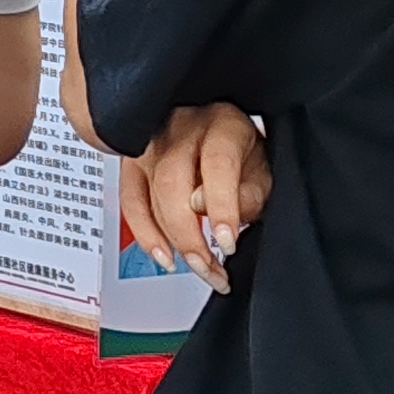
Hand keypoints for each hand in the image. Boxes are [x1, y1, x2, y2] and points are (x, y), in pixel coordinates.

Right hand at [117, 101, 271, 291]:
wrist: (223, 138)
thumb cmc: (246, 155)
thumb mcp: (264, 172)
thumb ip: (245, 192)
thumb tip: (201, 208)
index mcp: (222, 125)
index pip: (217, 165)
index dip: (221, 208)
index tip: (227, 243)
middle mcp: (180, 128)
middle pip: (172, 183)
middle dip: (188, 234)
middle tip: (208, 265)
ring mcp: (149, 144)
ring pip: (146, 196)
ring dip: (170, 242)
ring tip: (197, 268)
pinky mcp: (132, 162)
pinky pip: (129, 202)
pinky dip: (144, 234)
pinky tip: (164, 256)